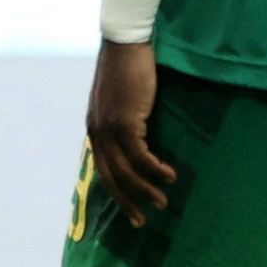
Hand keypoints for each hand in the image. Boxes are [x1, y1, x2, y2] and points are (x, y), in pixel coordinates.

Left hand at [85, 39, 174, 224]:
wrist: (126, 44)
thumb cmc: (129, 67)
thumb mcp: (124, 100)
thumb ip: (128, 121)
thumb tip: (144, 139)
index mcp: (96, 130)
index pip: (105, 170)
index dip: (119, 193)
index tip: (133, 210)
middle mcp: (97, 134)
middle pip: (112, 178)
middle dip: (128, 202)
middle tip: (143, 222)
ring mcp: (108, 130)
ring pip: (126, 172)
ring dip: (146, 190)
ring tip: (164, 202)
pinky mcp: (124, 123)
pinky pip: (141, 156)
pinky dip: (155, 170)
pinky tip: (170, 176)